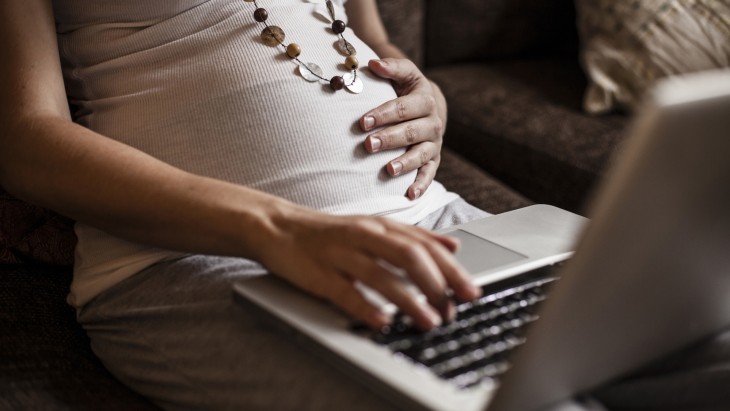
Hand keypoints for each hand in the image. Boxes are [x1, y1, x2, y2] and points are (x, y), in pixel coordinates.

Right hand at [259, 210, 479, 330]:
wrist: (278, 227)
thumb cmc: (330, 233)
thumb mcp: (373, 227)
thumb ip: (412, 236)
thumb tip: (452, 247)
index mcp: (380, 226)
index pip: (423, 245)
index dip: (450, 269)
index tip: (470, 290)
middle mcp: (364, 236)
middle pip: (409, 256)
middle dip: (437, 283)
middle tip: (456, 307)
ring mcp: (341, 255)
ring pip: (381, 276)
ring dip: (409, 301)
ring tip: (429, 321)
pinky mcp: (319, 274)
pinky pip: (345, 293)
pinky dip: (366, 307)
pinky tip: (382, 322)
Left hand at [359, 58, 447, 199]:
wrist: (428, 106)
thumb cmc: (408, 89)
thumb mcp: (404, 74)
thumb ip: (391, 68)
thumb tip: (373, 64)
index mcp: (425, 99)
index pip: (404, 107)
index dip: (383, 114)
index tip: (363, 121)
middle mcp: (433, 122)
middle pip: (412, 132)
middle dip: (390, 139)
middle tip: (368, 144)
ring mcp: (434, 143)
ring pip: (421, 154)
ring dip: (405, 163)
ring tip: (388, 170)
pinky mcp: (433, 160)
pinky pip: (429, 174)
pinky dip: (421, 185)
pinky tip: (409, 195)